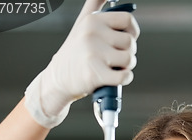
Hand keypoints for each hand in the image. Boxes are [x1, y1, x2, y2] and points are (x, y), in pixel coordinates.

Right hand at [25, 0, 138, 127]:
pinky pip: (124, 76)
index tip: (126, 41)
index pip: (127, 20)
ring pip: (129, 59)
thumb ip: (94, 4)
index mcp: (93, 20)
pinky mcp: (95, 74)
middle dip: (128, 53)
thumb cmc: (75, 51)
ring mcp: (93, 54)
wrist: (58, 78)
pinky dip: (125, 79)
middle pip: (130, 42)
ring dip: (127, 67)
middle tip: (116, 58)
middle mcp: (92, 34)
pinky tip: (116, 78)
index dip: (132, 32)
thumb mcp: (82, 22)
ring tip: (114, 67)